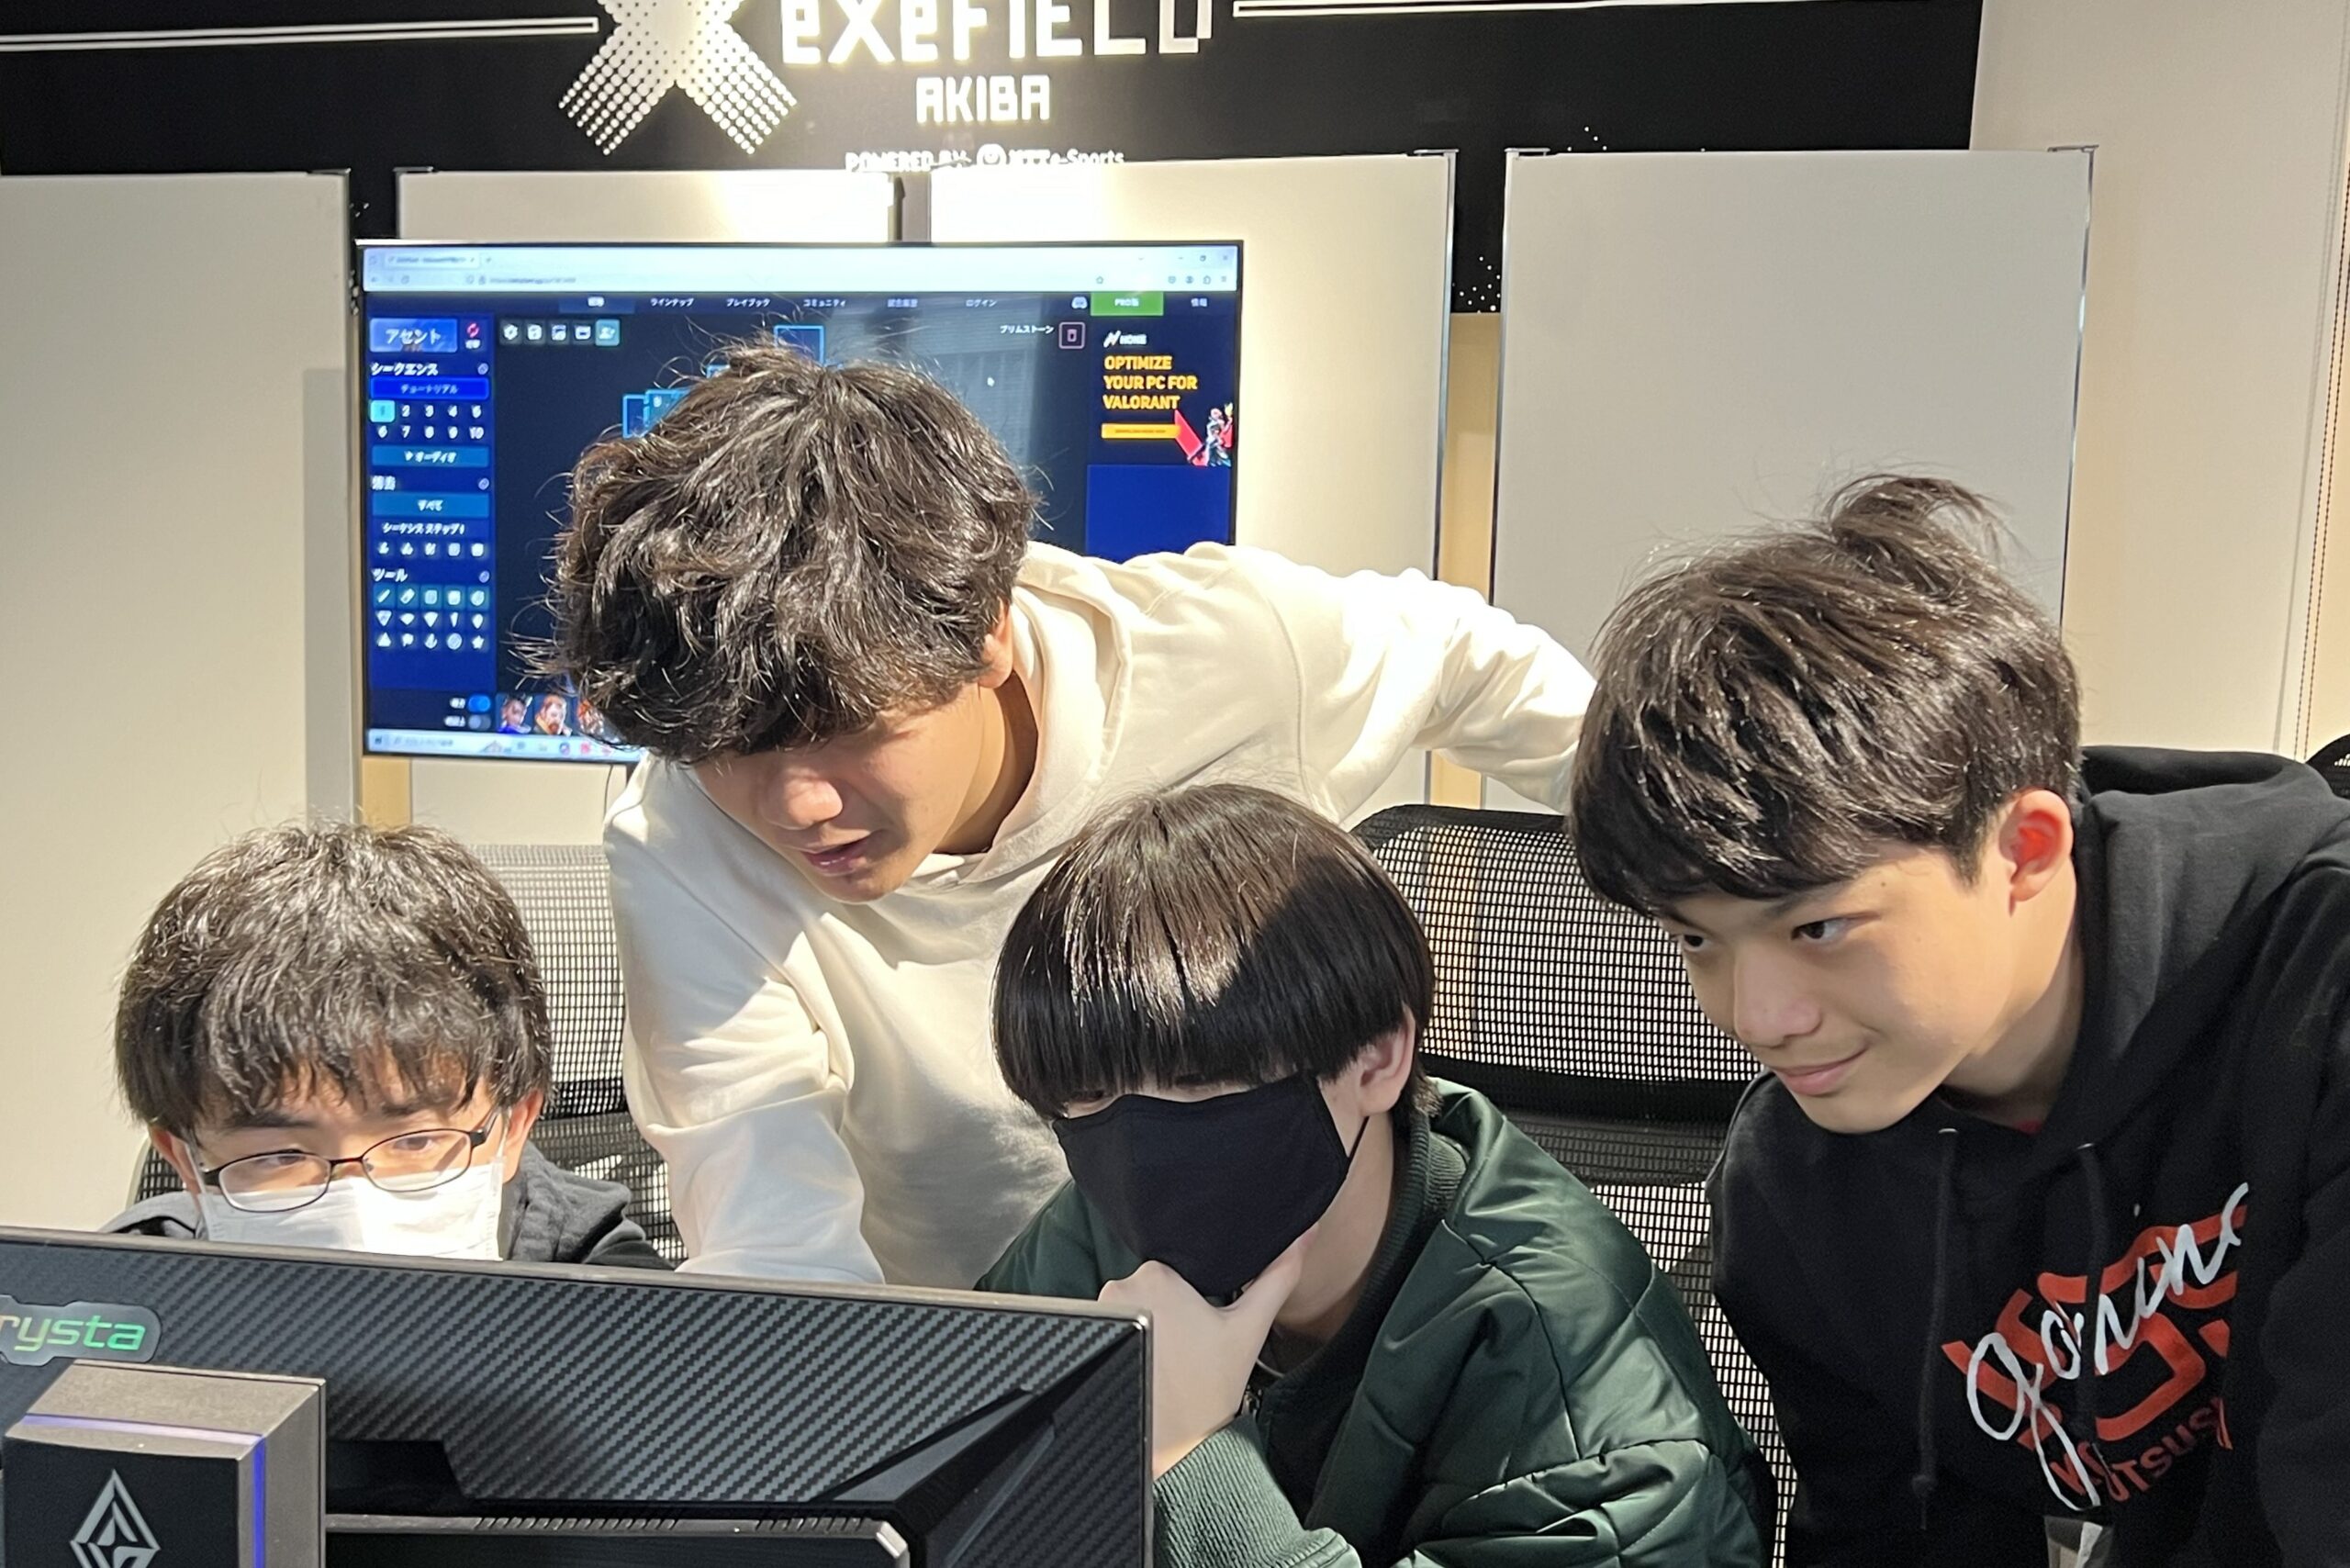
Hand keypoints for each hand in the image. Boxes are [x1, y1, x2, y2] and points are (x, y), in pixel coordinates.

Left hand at [1099, 1233, 1311, 1477]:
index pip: (1177, 1268)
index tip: (1198, 1324)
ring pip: (1130, 1306)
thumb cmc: (1212, 1388)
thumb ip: (1277, 1276)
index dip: (1191, 1295)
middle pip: (1150, 1287)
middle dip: (1166, 1309)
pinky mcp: (1089, 1337)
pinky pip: (1110, 1325)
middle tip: (1186, 1344)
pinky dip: (1127, 1339)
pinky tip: (1147, 1362)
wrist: (1179, 1445)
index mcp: (1159, 1275)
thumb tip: (1305, 1234)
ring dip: (1146, 1324)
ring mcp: (1100, 1314)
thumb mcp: (1250, 1327)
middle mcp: (1121, 1287)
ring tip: (1166, 1355)